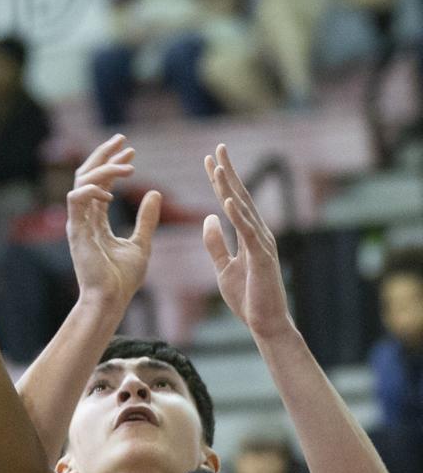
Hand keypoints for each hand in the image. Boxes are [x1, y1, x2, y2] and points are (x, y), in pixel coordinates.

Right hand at [66, 134, 160, 307]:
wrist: (111, 300)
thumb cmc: (123, 279)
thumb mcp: (141, 243)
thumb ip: (146, 219)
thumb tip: (155, 194)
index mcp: (95, 220)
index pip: (100, 182)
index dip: (114, 164)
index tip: (132, 150)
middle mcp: (84, 218)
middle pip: (86, 175)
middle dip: (103, 154)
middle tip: (122, 140)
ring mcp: (78, 223)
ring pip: (81, 182)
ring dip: (104, 168)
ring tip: (128, 165)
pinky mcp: (76, 231)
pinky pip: (76, 199)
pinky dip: (91, 189)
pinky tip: (110, 191)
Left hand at [202, 144, 293, 337]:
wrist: (265, 324)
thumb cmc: (247, 297)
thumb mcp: (223, 267)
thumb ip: (216, 243)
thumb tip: (208, 218)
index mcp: (248, 235)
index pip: (231, 201)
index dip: (220, 181)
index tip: (209, 159)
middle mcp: (258, 234)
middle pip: (240, 197)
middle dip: (227, 173)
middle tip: (217, 148)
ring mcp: (262, 244)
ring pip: (244, 210)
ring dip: (230, 188)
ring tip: (217, 168)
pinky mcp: (262, 258)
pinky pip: (247, 233)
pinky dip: (238, 216)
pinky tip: (228, 200)